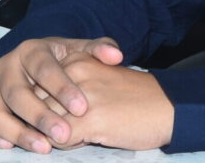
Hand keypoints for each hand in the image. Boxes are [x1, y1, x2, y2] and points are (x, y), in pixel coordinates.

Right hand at [0, 36, 123, 152]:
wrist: (39, 65)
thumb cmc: (63, 61)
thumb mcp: (81, 51)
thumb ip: (99, 50)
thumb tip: (116, 55)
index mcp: (30, 50)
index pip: (44, 69)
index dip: (62, 88)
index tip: (82, 107)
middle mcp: (6, 67)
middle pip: (17, 93)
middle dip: (41, 115)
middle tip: (64, 133)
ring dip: (18, 132)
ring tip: (43, 147)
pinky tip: (9, 147)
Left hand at [37, 52, 173, 150]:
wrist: (167, 107)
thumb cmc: (134, 96)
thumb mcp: (99, 77)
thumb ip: (71, 84)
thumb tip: (41, 107)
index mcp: (76, 59)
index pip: (37, 87)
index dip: (50, 105)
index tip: (73, 108)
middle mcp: (75, 73)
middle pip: (38, 105)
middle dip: (49, 120)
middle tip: (77, 123)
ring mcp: (80, 96)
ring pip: (45, 123)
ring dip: (58, 133)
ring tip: (85, 130)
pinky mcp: (88, 120)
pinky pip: (58, 139)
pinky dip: (68, 144)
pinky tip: (89, 137)